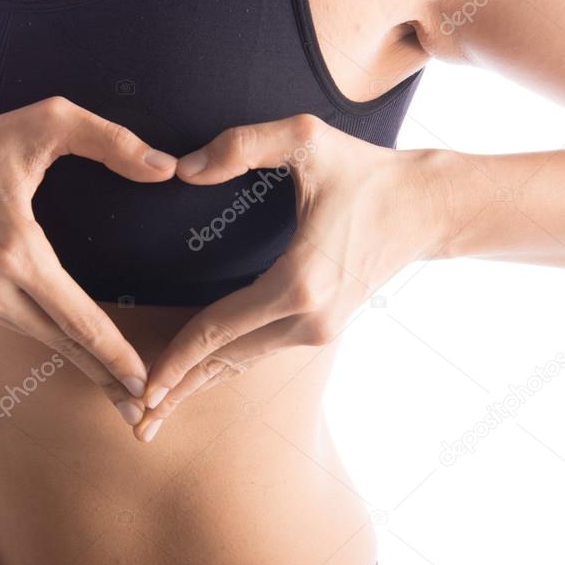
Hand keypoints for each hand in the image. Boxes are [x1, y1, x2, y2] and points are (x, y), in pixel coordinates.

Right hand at [0, 96, 176, 423]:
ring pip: (40, 337)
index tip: (144, 384)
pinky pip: (20, 324)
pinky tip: (80, 354)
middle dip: (104, 378)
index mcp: (14, 247)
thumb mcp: (48, 121)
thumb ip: (111, 141)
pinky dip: (52, 340)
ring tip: (118, 391)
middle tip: (142, 415)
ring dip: (80, 362)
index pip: (76, 315)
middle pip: (61, 343)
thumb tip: (166, 170)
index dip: (113, 353)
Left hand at [134, 113, 451, 440]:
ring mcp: (320, 330)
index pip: (218, 329)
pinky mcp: (324, 327)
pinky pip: (262, 350)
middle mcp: (309, 320)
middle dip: (180, 390)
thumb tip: (184, 168)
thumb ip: (241, 146)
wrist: (426, 208)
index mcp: (299, 284)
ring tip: (161, 410)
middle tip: (138, 424)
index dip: (175, 359)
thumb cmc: (366, 173)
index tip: (141, 389)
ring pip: (244, 361)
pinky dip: (227, 365)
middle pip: (226, 361)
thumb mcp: (306, 140)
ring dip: (201, 382)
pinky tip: (202, 376)